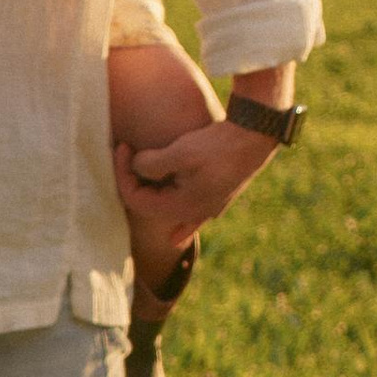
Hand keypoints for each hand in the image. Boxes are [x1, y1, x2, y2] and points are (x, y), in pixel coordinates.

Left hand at [116, 115, 287, 252]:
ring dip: (150, 189)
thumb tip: (135, 166)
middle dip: (133, 179)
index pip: (135, 198)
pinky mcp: (214, 198)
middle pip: (149, 204)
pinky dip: (180, 226)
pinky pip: (191, 218)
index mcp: (180, 207)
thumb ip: (151, 164)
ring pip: (166, 206)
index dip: (123, 173)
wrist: (254, 137)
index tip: (124, 146)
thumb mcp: (180, 153)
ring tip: (140, 167)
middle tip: (128, 149)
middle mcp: (191, 214)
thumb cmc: (218, 146)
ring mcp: (204, 208)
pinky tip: (175, 238)